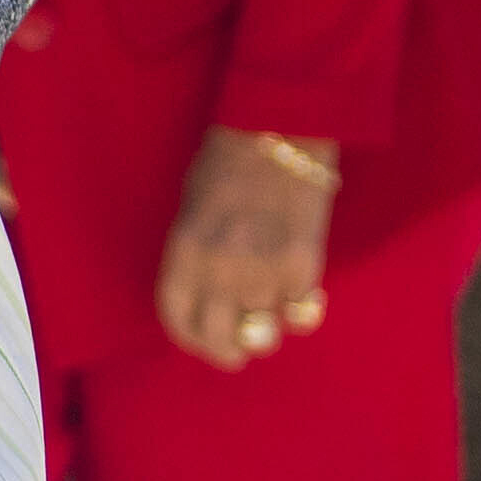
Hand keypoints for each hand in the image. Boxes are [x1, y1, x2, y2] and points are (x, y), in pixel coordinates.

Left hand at [156, 126, 335, 368]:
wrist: (281, 127)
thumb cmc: (229, 158)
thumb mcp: (192, 204)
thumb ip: (195, 251)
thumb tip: (207, 294)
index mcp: (184, 248)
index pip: (177, 315)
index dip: (188, 336)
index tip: (199, 340)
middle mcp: (219, 267)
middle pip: (219, 337)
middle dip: (225, 352)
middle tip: (235, 353)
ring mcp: (262, 270)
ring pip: (262, 331)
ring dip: (265, 330)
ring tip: (269, 320)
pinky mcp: (303, 266)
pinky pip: (301, 314)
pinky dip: (300, 313)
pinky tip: (301, 300)